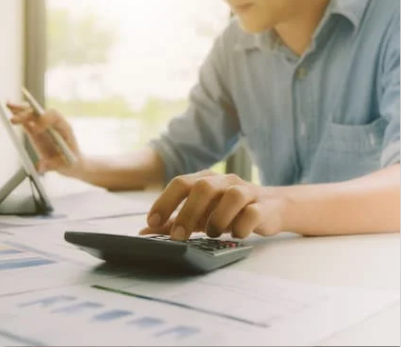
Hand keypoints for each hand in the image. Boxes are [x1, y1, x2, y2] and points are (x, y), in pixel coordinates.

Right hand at [6, 102, 81, 174]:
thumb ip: (52, 165)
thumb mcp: (64, 166)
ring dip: (20, 110)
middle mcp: (54, 124)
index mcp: (64, 128)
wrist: (72, 163)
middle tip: (14, 121)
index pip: (54, 116)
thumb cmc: (71, 163)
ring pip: (32, 114)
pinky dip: (19, 116)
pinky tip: (10, 109)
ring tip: (9, 105)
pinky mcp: (37, 132)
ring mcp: (45, 127)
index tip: (35, 130)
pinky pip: (27, 121)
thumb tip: (39, 167)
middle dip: (27, 115)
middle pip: (40, 113)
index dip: (44, 120)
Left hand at [140, 170, 285, 239]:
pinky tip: (235, 235)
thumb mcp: (199, 215)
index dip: (164, 202)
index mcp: (205, 179)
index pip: (181, 183)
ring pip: (232, 195)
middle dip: (187, 213)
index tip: (151, 222)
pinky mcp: (264, 207)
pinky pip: (254, 213)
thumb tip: (145, 233)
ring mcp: (246, 192)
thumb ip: (174, 222)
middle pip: (203, 187)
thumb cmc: (228, 212)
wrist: (272, 208)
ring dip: (217, 218)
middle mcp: (225, 181)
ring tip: (212, 234)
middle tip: (177, 237)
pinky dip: (242, 226)